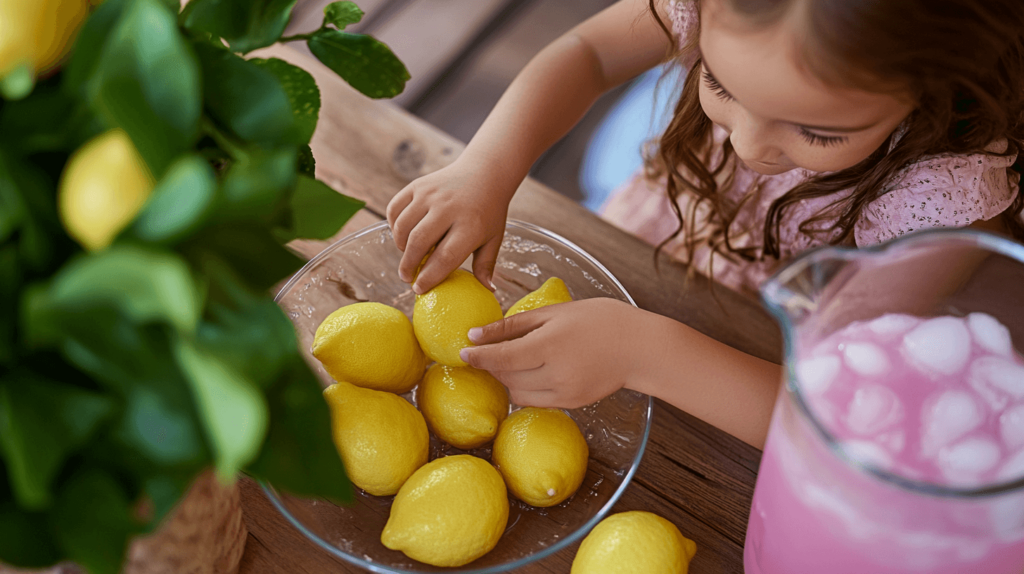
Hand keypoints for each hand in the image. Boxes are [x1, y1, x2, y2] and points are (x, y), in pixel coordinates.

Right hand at [386, 157, 514, 293]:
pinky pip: (395, 209)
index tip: (420, 289)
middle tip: (407, 277)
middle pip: (419, 243)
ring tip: (408, 255)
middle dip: (409, 266)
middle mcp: (449, 208)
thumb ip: (486, 264)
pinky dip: (394, 225)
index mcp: (471, 225)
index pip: (445, 257)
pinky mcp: (418, 185)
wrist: (484, 172)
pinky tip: (404, 234)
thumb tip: (487, 291)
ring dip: (401, 246)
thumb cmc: (489, 211)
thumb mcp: (494, 238)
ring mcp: (431, 194)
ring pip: (404, 227)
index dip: (429, 277)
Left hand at [459, 298, 655, 407]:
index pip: (502, 356)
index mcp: (550, 345)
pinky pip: (535, 400)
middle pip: (506, 376)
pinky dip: (526, 387)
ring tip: (513, 358)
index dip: (478, 356)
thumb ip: (514, 325)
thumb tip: (476, 333)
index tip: (462, 350)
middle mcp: (555, 373)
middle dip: (491, 364)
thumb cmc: (599, 319)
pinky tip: (533, 370)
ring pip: (517, 392)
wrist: (639, 347)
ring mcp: (564, 393)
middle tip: (486, 350)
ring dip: (507, 377)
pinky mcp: (571, 404)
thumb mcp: (555, 312)